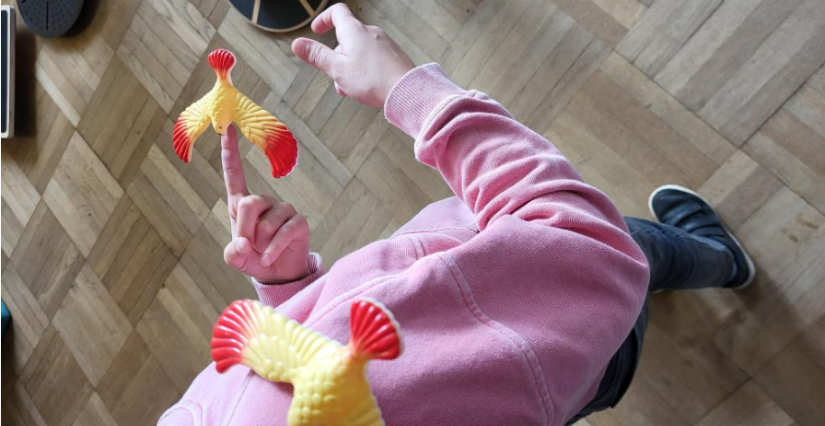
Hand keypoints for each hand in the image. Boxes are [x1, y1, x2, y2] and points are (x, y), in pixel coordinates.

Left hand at [221, 125, 310, 282]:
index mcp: (242, 204)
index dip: (230, 152)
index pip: (234, 174)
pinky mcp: (299, 221)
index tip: (226, 128)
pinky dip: (273, 249)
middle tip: (247, 246)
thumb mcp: (235, 258)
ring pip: (267, 222)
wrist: (278, 274)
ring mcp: (283, 210)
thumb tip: (243, 243)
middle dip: (244, 229)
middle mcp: (264, 202)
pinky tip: (268, 259)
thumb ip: (232, 253)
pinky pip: (284, 232)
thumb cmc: (253, 259)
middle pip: (249, 203)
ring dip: (260, 243)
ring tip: (262, 253)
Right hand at [291, 3, 414, 107]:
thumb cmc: (372, 81)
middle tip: (336, 79)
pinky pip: (374, 58)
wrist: (407, 91)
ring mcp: (384, 43)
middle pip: (347, 37)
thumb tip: (297, 43)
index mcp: (354, 31)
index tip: (317, 31)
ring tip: (352, 89)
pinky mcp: (394, 55)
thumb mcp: (337, 69)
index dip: (324, 19)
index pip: (337, 12)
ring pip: (360, 51)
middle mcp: (371, 32)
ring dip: (350, 67)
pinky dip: (365, 69)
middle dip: (337, 57)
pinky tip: (367, 88)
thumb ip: (317, 56)